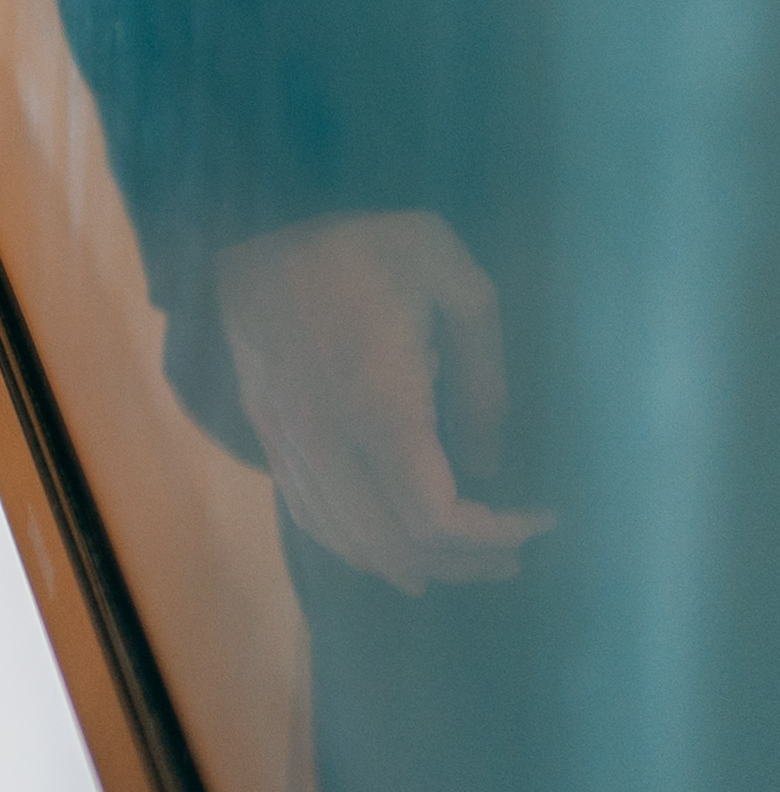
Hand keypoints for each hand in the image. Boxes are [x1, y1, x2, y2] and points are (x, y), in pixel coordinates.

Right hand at [217, 211, 549, 590]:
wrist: (247, 227)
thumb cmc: (361, 246)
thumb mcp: (452, 276)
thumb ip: (485, 371)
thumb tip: (487, 462)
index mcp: (379, 403)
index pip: (434, 517)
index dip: (496, 535)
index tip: (543, 517)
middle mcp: (326, 439)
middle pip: (396, 544)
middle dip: (466, 562)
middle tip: (516, 551)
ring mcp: (289, 443)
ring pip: (351, 541)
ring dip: (417, 564)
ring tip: (470, 558)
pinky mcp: (269, 437)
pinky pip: (312, 517)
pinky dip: (361, 549)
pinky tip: (397, 552)